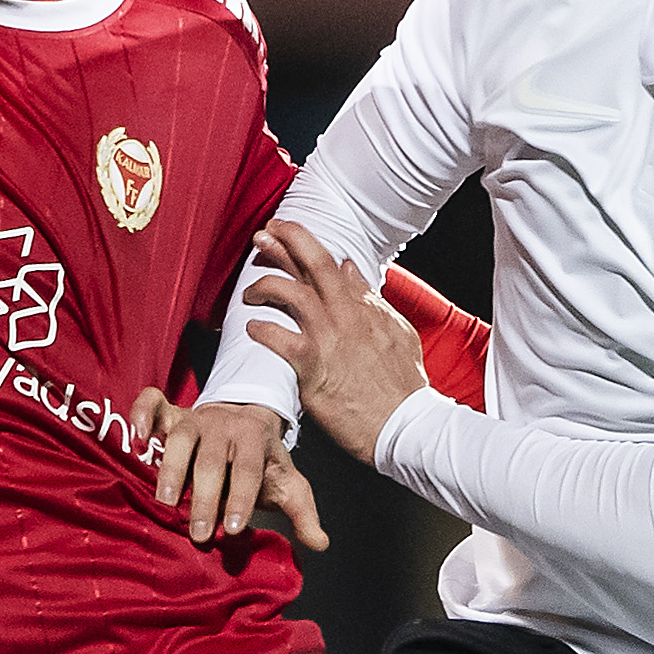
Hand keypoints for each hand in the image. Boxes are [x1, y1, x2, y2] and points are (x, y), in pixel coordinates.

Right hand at [133, 393, 330, 549]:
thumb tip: (319, 543)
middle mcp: (225, 425)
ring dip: (171, 469)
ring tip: (166, 503)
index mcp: (256, 438)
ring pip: (181, 437)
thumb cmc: (262, 461)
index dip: (242, 498)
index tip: (234, 530)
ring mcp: (195, 417)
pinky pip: (152, 403)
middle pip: (213, 460)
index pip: (250, 470)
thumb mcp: (287, 484)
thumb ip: (303, 513)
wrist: (244, 420)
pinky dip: (141, 414)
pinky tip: (137, 440)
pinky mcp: (170, 412)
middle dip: (206, 498)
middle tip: (199, 534)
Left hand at [240, 221, 428, 462]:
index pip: (329, 263)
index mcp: (364, 306)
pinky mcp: (313, 367)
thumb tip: (350, 268)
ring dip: (264, 285)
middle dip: (284, 241)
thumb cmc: (402, 383)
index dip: (303, 241)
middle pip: (312, 264)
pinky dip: (261, 330)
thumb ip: (370, 298)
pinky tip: (251, 328)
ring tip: (249, 293)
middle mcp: (345, 314)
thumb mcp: (396, 330)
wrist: (404, 422)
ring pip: (291, 293)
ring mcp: (329, 338)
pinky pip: (279, 339)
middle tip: (262, 234)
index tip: (283, 230)